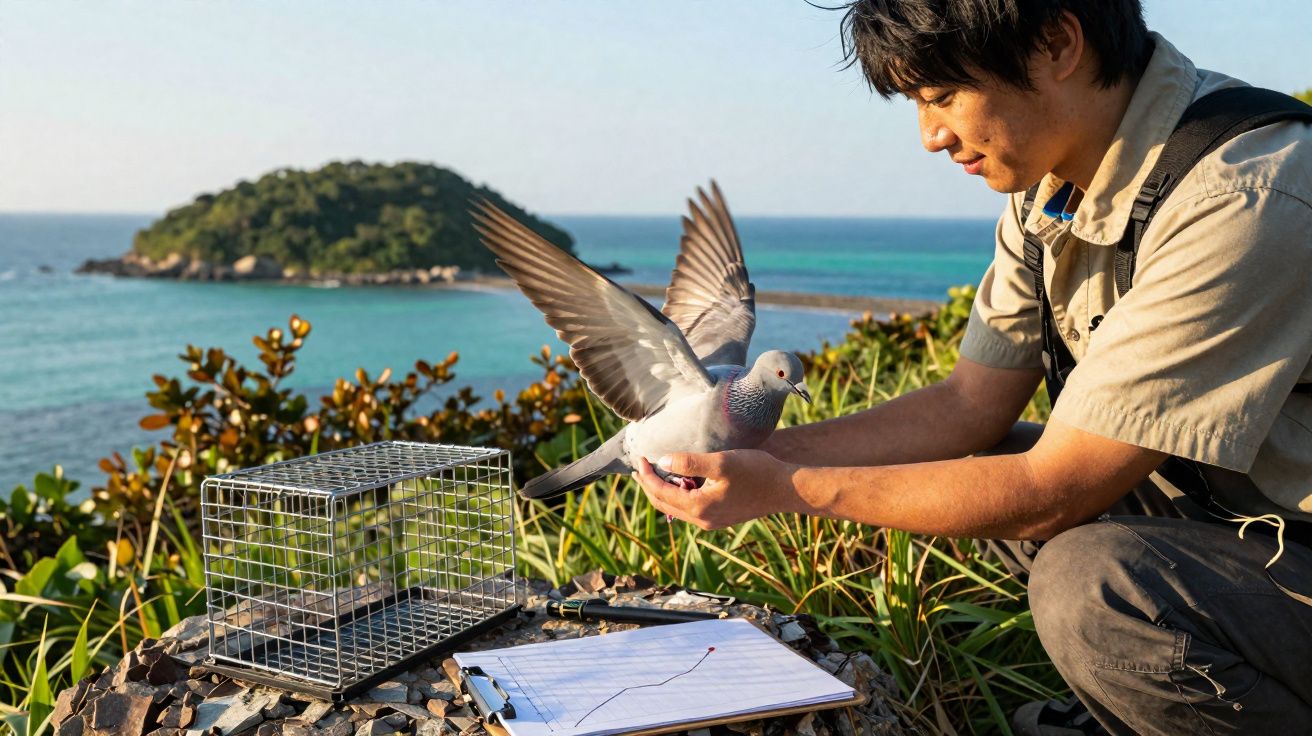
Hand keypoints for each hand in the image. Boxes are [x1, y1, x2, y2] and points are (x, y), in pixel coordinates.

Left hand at [631, 449, 800, 529]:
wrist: (786, 489)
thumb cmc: (756, 471)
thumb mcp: (721, 462)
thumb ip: (690, 463)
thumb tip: (663, 462)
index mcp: (699, 506)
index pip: (661, 492)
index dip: (647, 475)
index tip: (640, 458)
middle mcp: (702, 519)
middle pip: (664, 505)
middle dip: (649, 486)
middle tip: (640, 468)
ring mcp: (712, 521)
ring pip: (677, 508)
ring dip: (663, 491)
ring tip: (655, 474)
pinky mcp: (721, 517)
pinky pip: (691, 509)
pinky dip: (679, 496)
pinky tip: (681, 482)